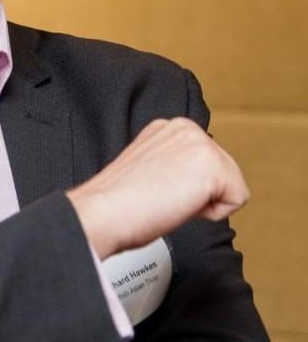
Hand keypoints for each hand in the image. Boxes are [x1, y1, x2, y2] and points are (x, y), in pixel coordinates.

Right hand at [67, 117, 248, 259]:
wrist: (104, 212)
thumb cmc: (117, 203)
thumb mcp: (148, 169)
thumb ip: (172, 165)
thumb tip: (187, 182)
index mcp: (168, 128)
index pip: (204, 164)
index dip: (185, 188)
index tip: (157, 191)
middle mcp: (186, 128)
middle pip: (223, 172)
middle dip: (199, 194)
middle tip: (163, 198)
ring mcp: (200, 143)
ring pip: (231, 185)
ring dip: (204, 203)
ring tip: (169, 200)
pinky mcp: (212, 165)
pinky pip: (237, 199)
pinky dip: (213, 213)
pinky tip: (180, 205)